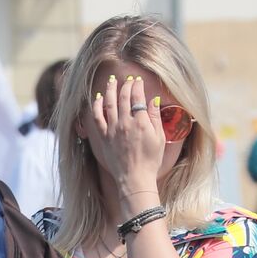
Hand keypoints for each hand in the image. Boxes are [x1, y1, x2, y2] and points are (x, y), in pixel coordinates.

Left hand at [85, 73, 164, 211]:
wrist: (135, 179)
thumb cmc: (150, 160)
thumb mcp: (159, 138)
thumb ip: (155, 117)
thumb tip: (154, 100)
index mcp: (140, 122)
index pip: (137, 97)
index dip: (137, 86)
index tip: (138, 80)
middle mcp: (125, 123)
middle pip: (123, 98)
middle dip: (125, 85)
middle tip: (127, 79)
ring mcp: (112, 130)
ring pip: (109, 104)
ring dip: (110, 90)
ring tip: (111, 81)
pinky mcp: (104, 138)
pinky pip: (97, 118)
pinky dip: (97, 106)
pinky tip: (99, 99)